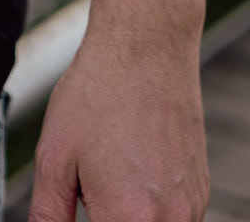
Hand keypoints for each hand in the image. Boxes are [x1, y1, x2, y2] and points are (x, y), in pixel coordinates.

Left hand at [28, 27, 207, 221]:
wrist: (146, 45)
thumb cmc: (98, 93)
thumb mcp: (54, 156)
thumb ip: (49, 215)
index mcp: (129, 219)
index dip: (90, 219)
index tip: (84, 200)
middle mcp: (170, 221)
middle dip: (107, 216)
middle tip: (92, 187)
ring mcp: (191, 207)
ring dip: (130, 217)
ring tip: (111, 173)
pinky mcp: (201, 189)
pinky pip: (175, 219)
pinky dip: (151, 209)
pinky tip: (132, 168)